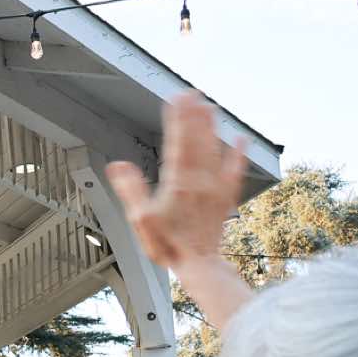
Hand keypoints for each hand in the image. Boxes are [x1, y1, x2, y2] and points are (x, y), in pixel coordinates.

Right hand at [104, 92, 247, 272]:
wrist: (199, 263)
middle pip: (197, 140)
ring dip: (212, 127)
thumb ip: (130, 189)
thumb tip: (117, 166)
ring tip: (209, 106)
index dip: (176, 119)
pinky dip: (238, 153)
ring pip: (214, 149)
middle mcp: (200, 180)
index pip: (177, 142)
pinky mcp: (224, 196)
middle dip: (194, 115)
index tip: (175, 99)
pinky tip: (240, 139)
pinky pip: (234, 170)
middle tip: (193, 93)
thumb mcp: (140, 219)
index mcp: (178, 183)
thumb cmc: (169, 245)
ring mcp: (215, 186)